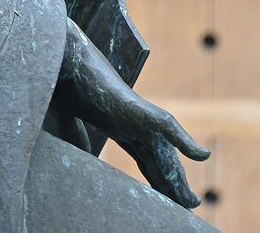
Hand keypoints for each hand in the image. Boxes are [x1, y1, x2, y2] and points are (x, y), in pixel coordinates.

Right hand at [52, 19, 208, 208]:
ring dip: (178, 176)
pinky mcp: (135, 107)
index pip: (144, 158)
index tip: (167, 201)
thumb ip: (74, 137)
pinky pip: (165, 125)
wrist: (57, 55)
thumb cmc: (60, 80)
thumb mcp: (66, 119)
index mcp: (118, 124)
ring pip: (164, 151)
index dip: (156, 179)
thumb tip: (79, 157)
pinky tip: (201, 156)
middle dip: (172, 184)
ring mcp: (134, 113)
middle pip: (158, 159)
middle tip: (190, 205)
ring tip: (192, 200)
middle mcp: (131, 120)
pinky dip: (183, 140)